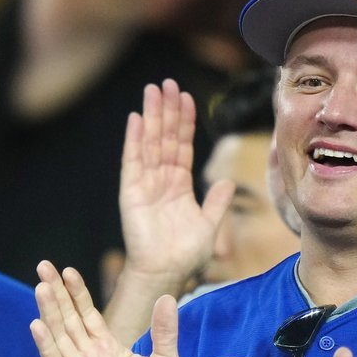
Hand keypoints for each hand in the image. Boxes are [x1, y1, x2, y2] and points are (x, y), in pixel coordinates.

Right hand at [30, 262, 180, 356]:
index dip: (77, 293)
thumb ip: (165, 332)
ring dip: (48, 312)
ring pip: (59, 336)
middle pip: (68, 319)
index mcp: (108, 349)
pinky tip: (36, 326)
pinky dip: (46, 346)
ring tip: (40, 287)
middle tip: (43, 265)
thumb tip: (167, 297)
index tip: (68, 270)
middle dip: (55, 293)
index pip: (87, 314)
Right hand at [119, 80, 232, 291]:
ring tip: (153, 90)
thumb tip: (226, 182)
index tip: (186, 98)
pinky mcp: (131, 192)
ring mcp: (144, 184)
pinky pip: (133, 161)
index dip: (184, 122)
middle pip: (164, 138)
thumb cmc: (185, 256)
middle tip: (168, 83)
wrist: (166, 273)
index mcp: (178, 186)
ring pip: (149, 143)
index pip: (182, 146)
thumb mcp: (209, 225)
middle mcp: (160, 181)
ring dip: (151, 116)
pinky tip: (136, 119)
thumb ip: (216, 202)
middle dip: (166, 111)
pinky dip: (134, 140)